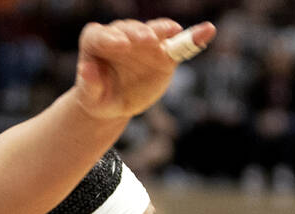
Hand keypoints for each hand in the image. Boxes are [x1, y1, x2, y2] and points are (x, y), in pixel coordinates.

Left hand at [74, 19, 216, 119]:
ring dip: (162, 31)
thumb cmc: (98, 98)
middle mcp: (121, 35)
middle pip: (128, 29)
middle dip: (137, 34)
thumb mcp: (89, 98)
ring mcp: (144, 41)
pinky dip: (194, 36)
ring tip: (171, 32)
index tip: (119, 45)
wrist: (115, 103)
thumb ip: (88, 84)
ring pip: (154, 30)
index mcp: (97, 42)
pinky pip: (180, 43)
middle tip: (145, 40)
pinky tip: (208, 30)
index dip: (109, 38)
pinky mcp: (164, 52)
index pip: (100, 35)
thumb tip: (85, 68)